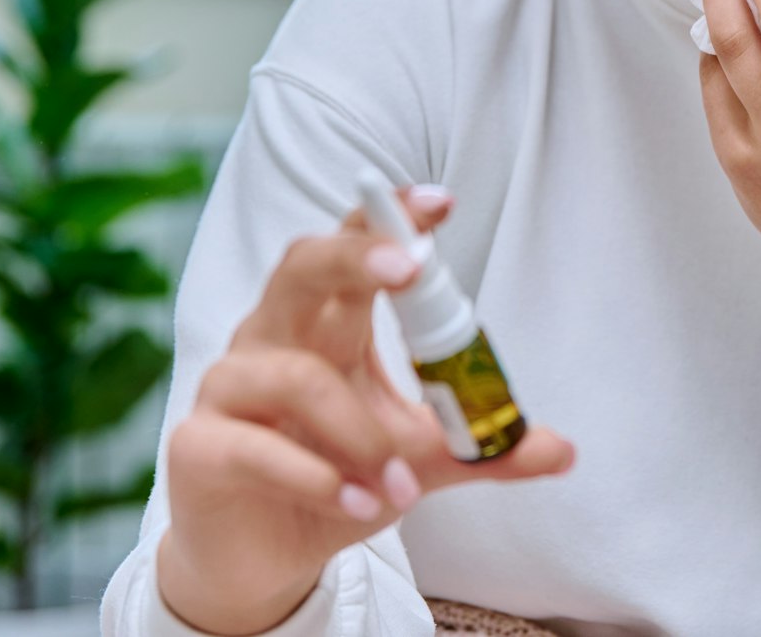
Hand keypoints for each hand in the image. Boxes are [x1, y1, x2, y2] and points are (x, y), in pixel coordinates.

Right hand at [156, 187, 574, 634]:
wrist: (261, 558)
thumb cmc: (338, 480)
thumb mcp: (419, 461)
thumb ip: (483, 450)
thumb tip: (560, 449)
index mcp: (327, 323)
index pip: (352, 245)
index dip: (388, 218)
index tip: (440, 202)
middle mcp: (273, 338)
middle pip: (303, 266)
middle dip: (357, 256)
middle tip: (410, 269)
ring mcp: (229, 387)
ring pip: (296, 375)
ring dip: (361, 433)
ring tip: (401, 485)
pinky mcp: (199, 447)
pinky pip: (259, 447)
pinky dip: (321, 479)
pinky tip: (360, 504)